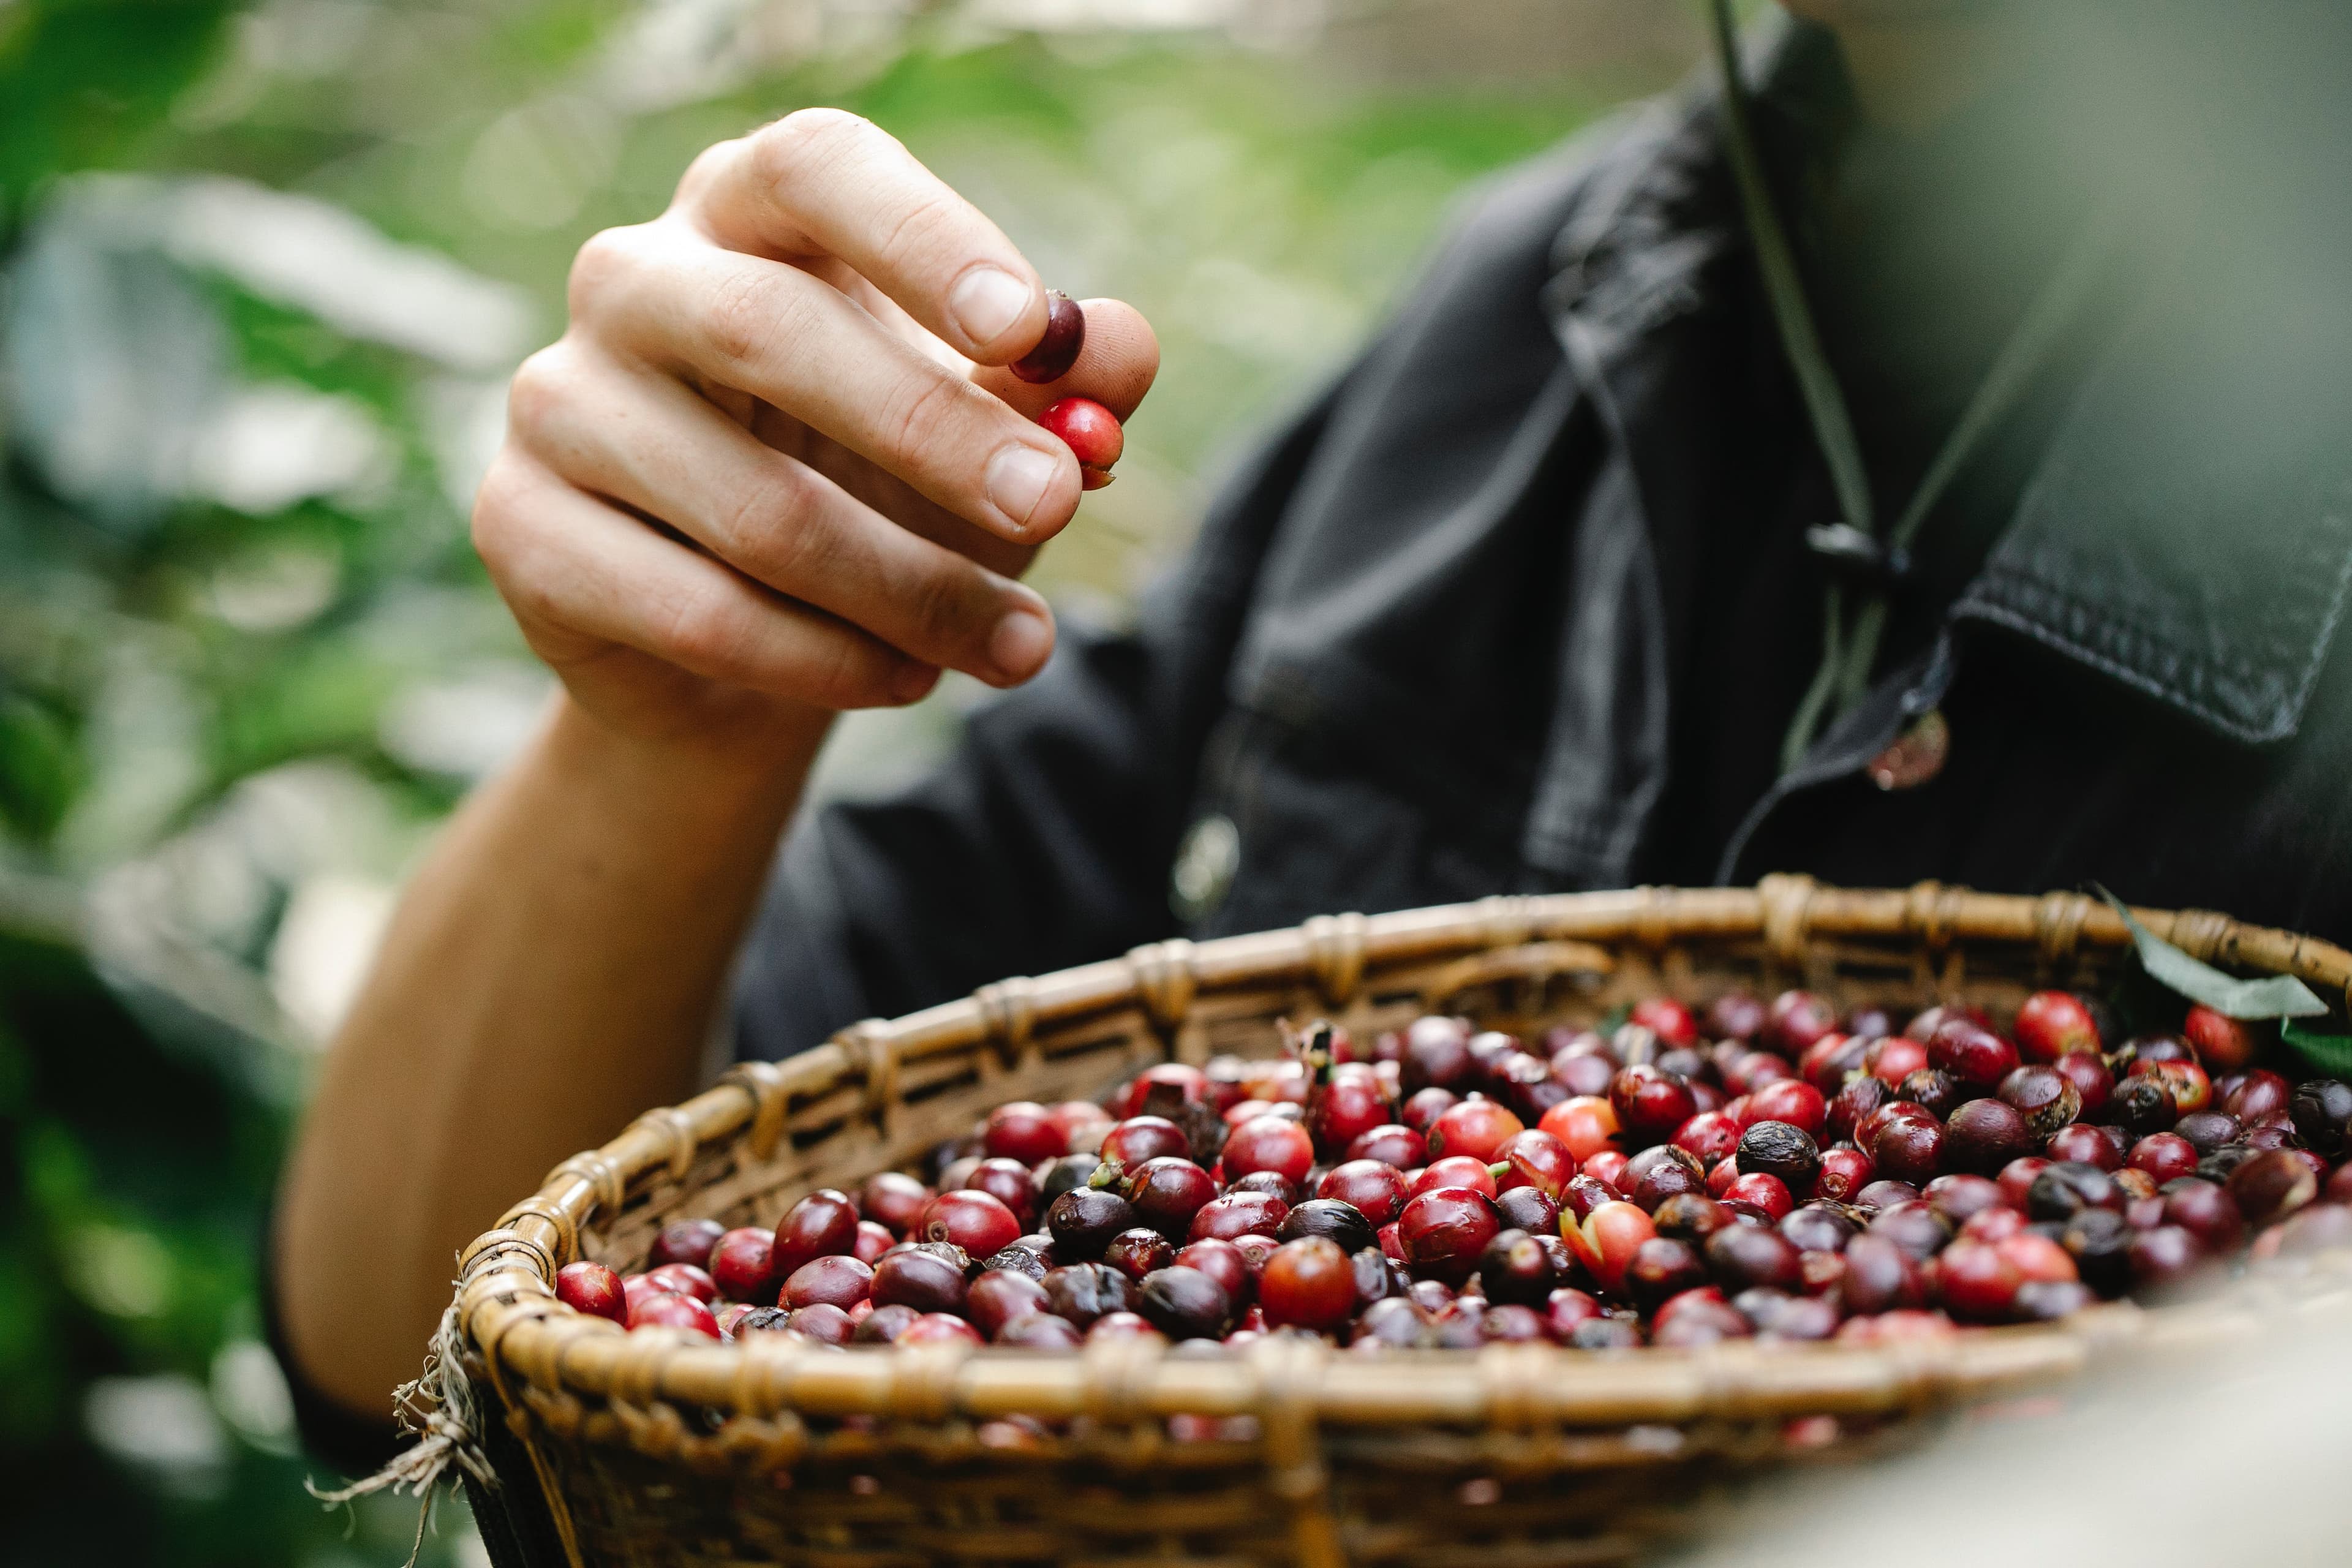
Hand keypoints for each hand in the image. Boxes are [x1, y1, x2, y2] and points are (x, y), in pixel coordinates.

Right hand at [473, 109, 1158, 757]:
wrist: (742, 648)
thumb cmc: (877, 491)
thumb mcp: (982, 430)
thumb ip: (1055, 384)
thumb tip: (1120, 352)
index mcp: (747, 210)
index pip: (817, 169)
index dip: (922, 236)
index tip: (1027, 327)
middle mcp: (632, 279)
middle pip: (773, 331)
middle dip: (936, 434)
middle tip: (1055, 507)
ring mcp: (559, 401)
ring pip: (753, 508)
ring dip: (911, 591)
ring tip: (1019, 645)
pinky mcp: (522, 527)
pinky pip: (695, 610)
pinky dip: (824, 662)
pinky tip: (906, 679)